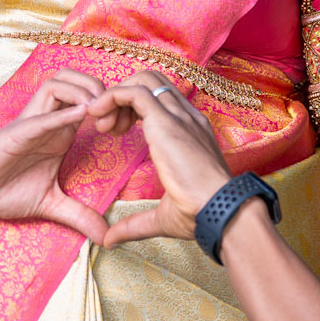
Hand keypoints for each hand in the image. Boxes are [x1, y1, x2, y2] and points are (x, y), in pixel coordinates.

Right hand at [0, 71, 108, 242]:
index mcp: (60, 131)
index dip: (110, 105)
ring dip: (82, 92)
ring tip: (97, 114)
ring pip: (57, 83)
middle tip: (112, 115)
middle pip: (76, 79)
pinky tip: (81, 115)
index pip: (89, 97)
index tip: (122, 128)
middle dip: (100, 88)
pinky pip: (40, 116)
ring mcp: (31, 123)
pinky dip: (61, 113)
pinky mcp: (16, 133)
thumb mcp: (52, 205)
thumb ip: (79, 215)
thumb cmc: (5, 190)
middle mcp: (48, 120)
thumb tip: (105, 238)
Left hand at [85, 74, 231, 246]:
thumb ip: (133, 224)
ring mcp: (178, 116)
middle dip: (123, 96)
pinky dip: (112, 97)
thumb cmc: (201, 215)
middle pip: (152, 80)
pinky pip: (133, 92)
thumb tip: (110, 240)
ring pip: (143, 80)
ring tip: (103, 126)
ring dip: (115, 96)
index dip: (133, 107)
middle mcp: (187, 117)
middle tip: (109, 128)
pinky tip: (99, 118)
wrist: (220, 211)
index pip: (161, 98)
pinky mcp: (166, 121)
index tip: (118, 132)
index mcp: (191, 132)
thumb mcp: (162, 217)